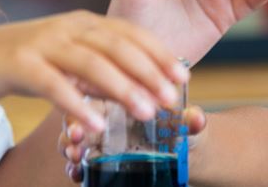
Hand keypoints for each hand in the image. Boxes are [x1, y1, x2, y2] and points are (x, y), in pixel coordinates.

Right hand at [0, 10, 189, 130]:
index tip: (184, 76)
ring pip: (90, 63)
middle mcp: (66, 27)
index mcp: (82, 22)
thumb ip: (98, 69)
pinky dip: (75, 103)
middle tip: (173, 98)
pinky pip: (52, 84)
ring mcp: (42, 42)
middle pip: (117, 46)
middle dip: (149, 71)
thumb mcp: (65, 59)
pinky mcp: (17, 63)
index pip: (130, 33)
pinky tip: (93, 125)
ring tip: (145, 111)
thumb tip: (138, 87)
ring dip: (122, 87)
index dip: (159, 53)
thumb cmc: (20, 61)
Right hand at [58, 104, 208, 181]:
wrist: (187, 151)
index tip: (83, 118)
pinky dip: (77, 169)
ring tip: (75, 161)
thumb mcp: (185, 122)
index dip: (87, 104)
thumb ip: (189, 121)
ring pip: (76, 141)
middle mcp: (105, 118)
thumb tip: (196, 118)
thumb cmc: (181, 128)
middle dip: (72, 130)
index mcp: (121, 98)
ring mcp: (101, 140)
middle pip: (79, 119)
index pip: (96, 94)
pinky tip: (77, 174)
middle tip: (74, 141)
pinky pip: (83, 164)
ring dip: (71, 149)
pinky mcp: (102, 162)